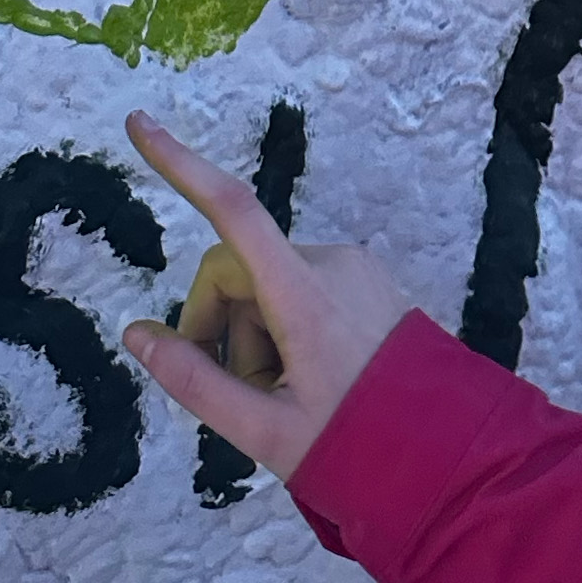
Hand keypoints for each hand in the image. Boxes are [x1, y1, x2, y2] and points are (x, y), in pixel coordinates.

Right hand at [120, 111, 412, 481]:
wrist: (445, 456)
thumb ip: (194, 380)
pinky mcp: (367, 278)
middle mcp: (331, 263)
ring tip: (284, 394)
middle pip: (236, 270)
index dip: (180, 164)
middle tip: (242, 392)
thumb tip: (136, 334)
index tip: (139, 126)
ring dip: (254, 333)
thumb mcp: (262, 430)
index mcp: (304, 294)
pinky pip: (301, 286)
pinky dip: (284, 325)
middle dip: (220, 325)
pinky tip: (308, 376)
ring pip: (266, 282)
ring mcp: (354, 267)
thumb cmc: (354, 446)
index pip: (232, 211)